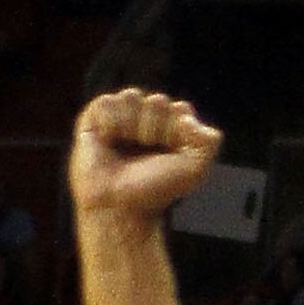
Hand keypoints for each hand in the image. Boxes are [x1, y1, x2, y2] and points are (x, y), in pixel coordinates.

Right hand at [69, 91, 223, 223]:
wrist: (119, 208)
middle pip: (158, 101)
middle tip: (144, 155)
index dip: (175, 132)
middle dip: (154, 129)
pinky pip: (107, 101)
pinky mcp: (93, 121)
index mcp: (169, 128)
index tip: (167, 156)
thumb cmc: (153, 192)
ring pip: (132, 96)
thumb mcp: (195, 170)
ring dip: (131, 126)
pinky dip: (110, 122)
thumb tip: (186, 116)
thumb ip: (209, 142)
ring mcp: (119, 119)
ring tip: (124, 149)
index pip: (181, 110)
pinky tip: (107, 141)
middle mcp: (145, 120)